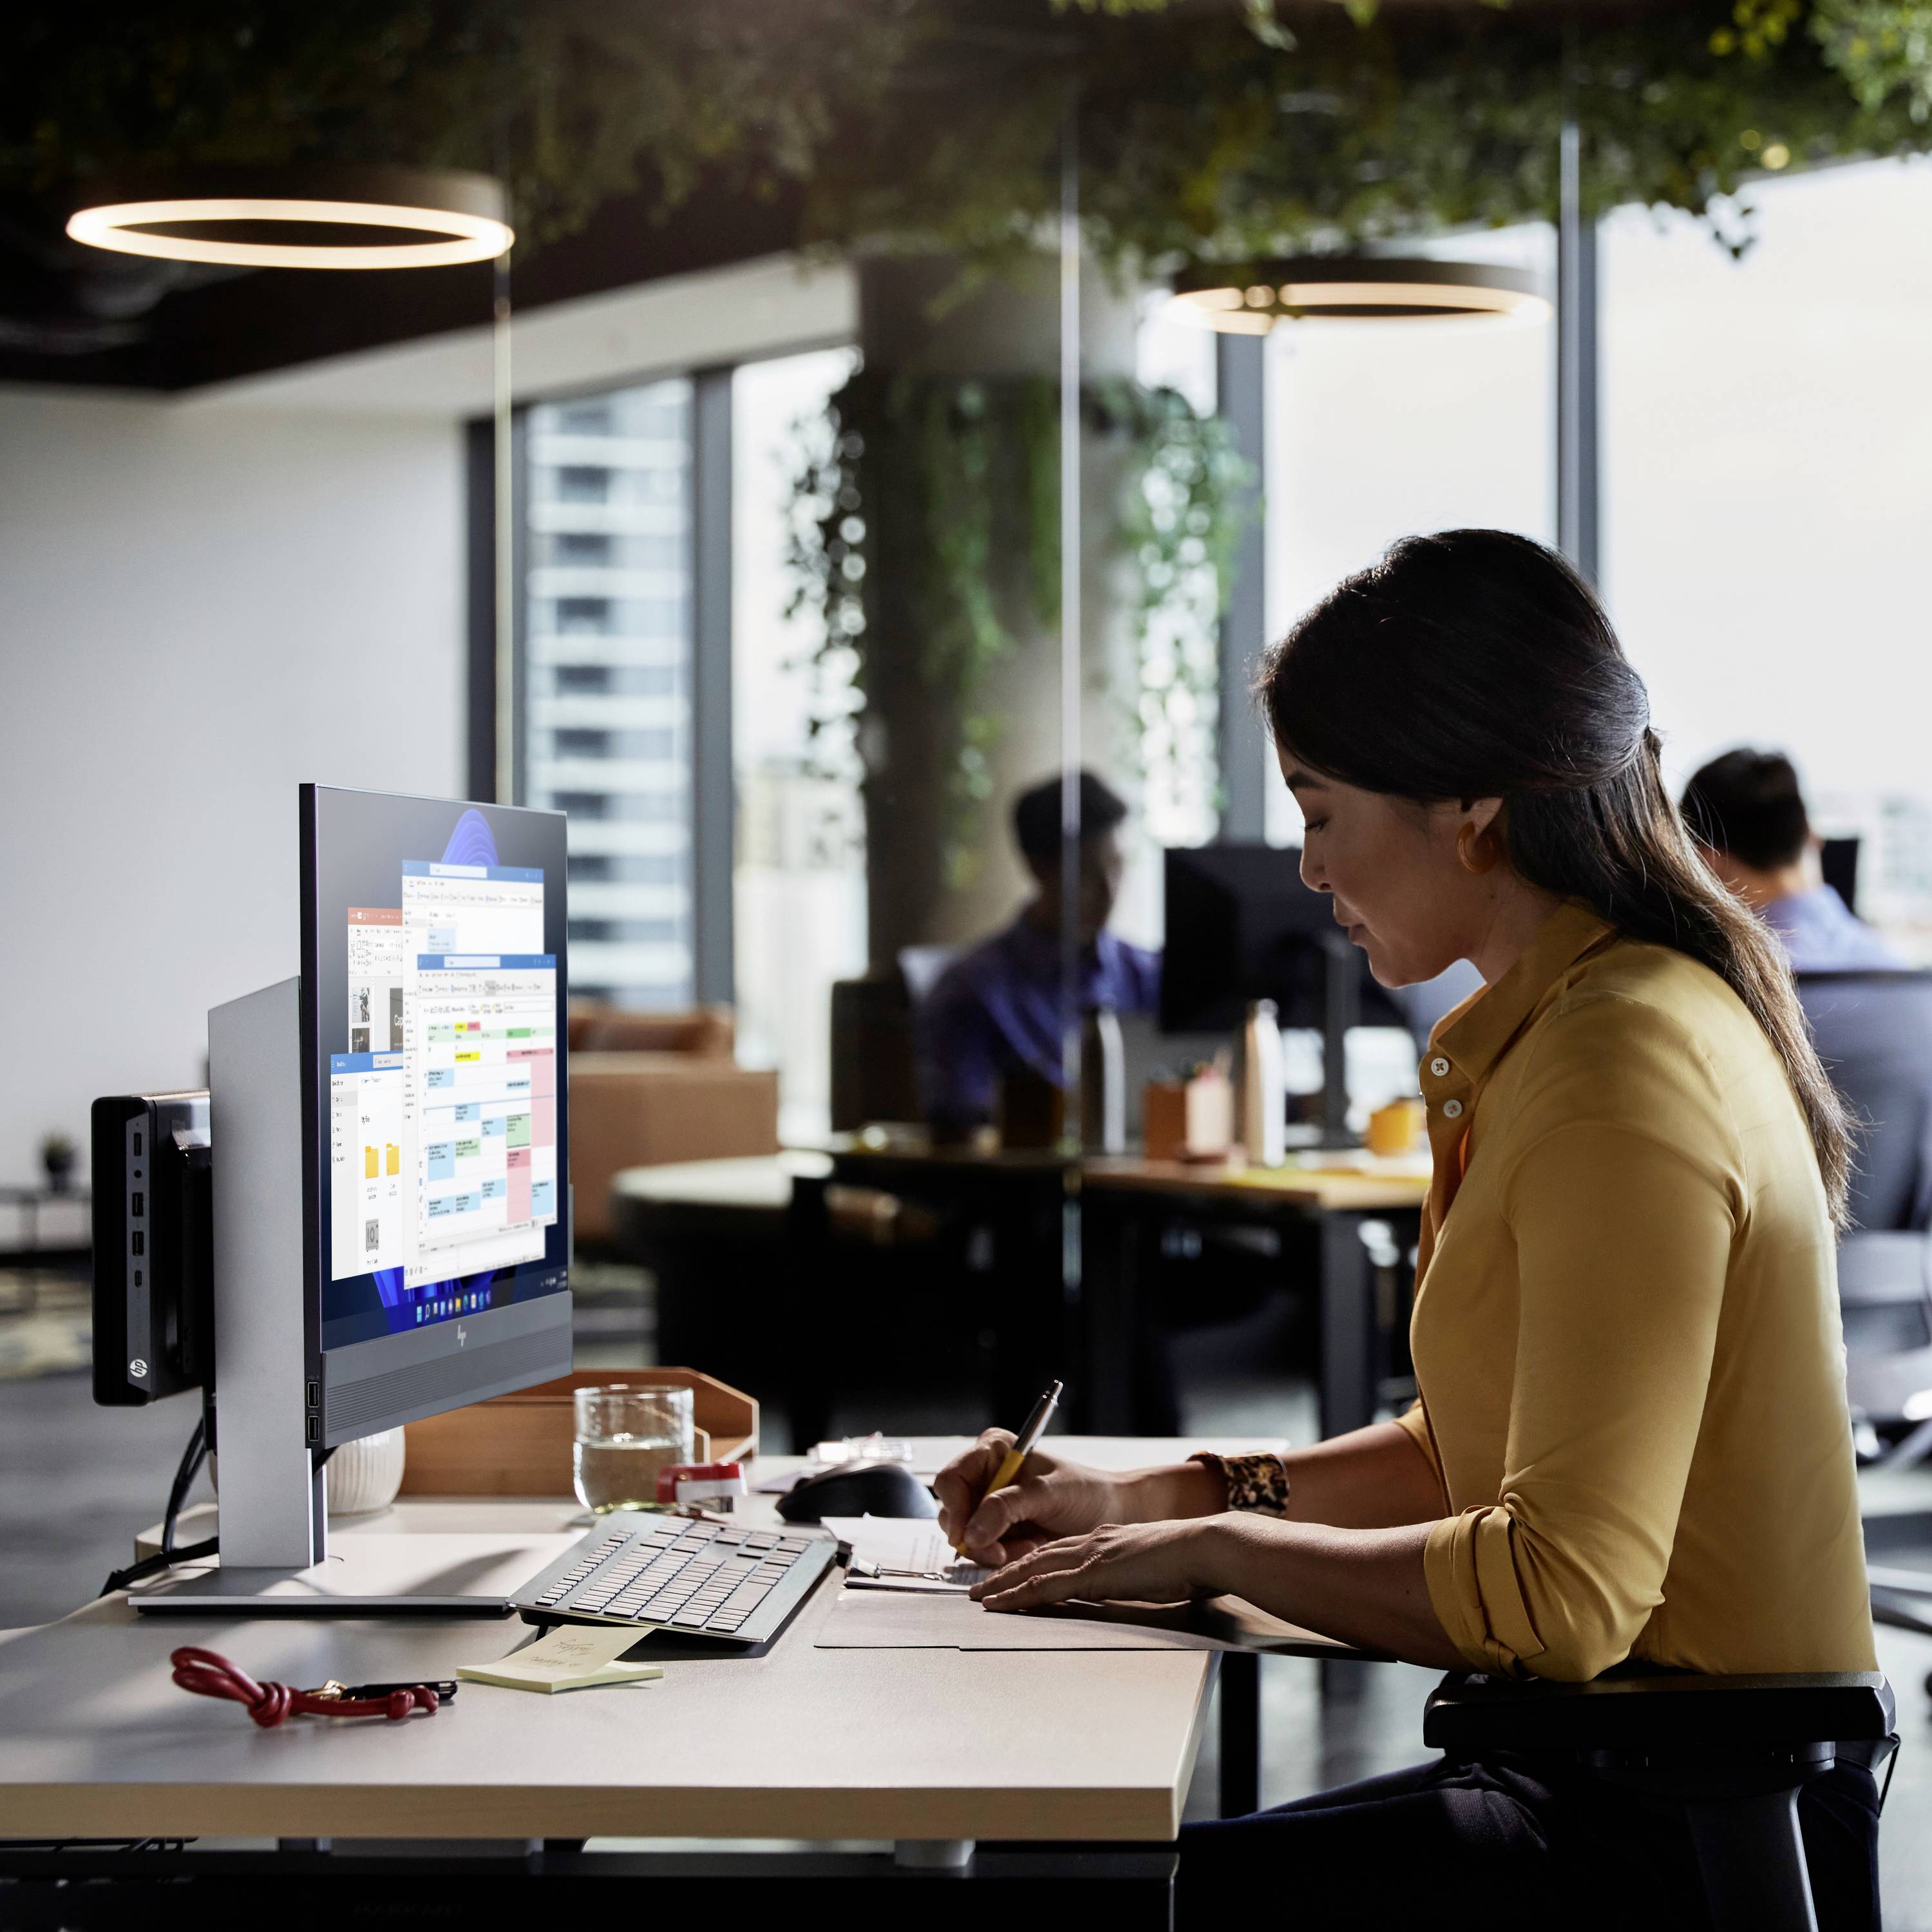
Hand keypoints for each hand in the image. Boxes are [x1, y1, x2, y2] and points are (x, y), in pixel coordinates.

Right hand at [933, 1430, 1126, 1565]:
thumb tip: (971, 1531)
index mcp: (992, 1451)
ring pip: (965, 1536)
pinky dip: (1001, 1557)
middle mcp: (985, 1475)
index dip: (955, 1509)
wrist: (1109, 1514)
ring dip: (993, 1550)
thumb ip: (1007, 1507)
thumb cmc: (1086, 1492)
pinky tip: (1028, 1548)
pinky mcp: (996, 1529)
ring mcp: (988, 1504)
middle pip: (953, 1512)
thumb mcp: (1048, 1493)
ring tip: (1028, 1546)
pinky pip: (982, 1550)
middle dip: (976, 1537)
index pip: (952, 1479)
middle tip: (1002, 1553)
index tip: (966, 1536)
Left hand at [970, 1519, 1223, 1613]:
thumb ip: (1130, 1575)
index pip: (1057, 1550)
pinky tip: (1001, 1603)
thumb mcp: (1150, 1567)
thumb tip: (1123, 1587)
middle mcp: (1092, 1541)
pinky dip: (1018, 1594)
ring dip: (1003, 1583)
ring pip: (1034, 1568)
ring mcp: (1091, 1555)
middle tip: (980, 1587)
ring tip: (981, 1597)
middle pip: (1038, 1556)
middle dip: (1006, 1571)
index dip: (1030, 1562)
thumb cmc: (1188, 1561)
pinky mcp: (1093, 1573)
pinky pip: (1046, 1586)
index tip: (1011, 1573)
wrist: (1203, 1547)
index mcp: (1105, 1539)